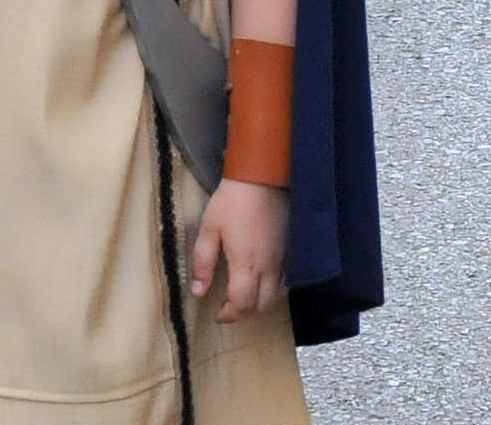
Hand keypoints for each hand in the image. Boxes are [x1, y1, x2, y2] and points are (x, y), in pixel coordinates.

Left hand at [190, 180, 289, 323]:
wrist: (264, 176)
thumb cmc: (233, 201)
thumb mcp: (209, 229)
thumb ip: (203, 263)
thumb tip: (198, 292)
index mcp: (246, 264)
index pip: (242, 304)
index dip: (229, 315)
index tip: (217, 314)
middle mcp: (268, 266)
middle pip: (263, 305)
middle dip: (245, 311)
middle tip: (230, 305)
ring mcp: (283, 257)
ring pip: (278, 294)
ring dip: (261, 301)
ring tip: (246, 294)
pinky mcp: (291, 248)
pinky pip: (287, 279)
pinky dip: (275, 288)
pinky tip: (263, 278)